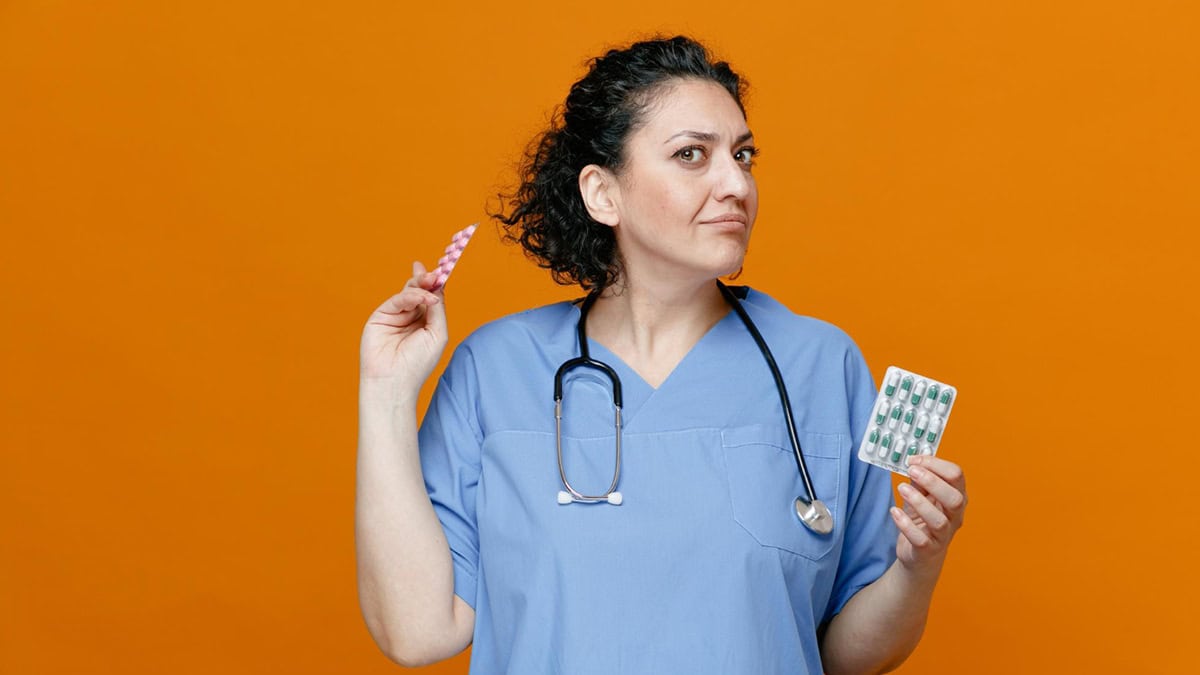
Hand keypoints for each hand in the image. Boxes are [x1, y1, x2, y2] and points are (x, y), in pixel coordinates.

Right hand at [359, 261, 447, 385]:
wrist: (394, 380)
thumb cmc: (418, 363)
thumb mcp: (438, 333)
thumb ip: (438, 309)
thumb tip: (437, 288)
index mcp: (425, 322)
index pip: (431, 297)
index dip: (436, 284)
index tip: (443, 271)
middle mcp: (410, 317)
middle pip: (419, 291)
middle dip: (427, 280)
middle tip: (434, 273)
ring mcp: (395, 316)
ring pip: (408, 293)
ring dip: (420, 287)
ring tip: (430, 287)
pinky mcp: (380, 316)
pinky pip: (397, 300)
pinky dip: (410, 296)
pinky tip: (423, 298)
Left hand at [891, 456, 966, 573]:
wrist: (919, 555)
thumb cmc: (922, 521)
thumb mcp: (920, 497)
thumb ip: (918, 481)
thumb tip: (913, 462)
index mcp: (956, 498)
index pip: (957, 477)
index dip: (936, 464)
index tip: (915, 460)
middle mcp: (955, 517)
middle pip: (956, 499)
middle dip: (933, 482)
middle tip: (912, 471)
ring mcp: (943, 535)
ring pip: (939, 520)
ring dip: (919, 502)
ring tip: (902, 488)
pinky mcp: (928, 550)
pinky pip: (920, 539)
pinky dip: (906, 524)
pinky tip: (895, 512)